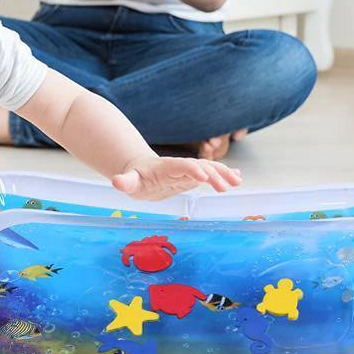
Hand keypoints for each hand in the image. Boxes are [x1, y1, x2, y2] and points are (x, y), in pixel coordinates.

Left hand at [110, 153, 241, 200]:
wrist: (142, 171)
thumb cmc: (136, 178)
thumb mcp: (129, 182)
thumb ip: (125, 182)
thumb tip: (116, 181)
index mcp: (166, 167)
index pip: (181, 166)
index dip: (192, 169)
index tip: (203, 176)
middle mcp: (180, 167)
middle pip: (199, 167)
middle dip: (212, 175)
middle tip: (225, 187)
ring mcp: (189, 171)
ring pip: (209, 169)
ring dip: (223, 173)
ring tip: (238, 181)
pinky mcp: (193, 176)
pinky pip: (211, 174)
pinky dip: (224, 174)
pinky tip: (238, 178)